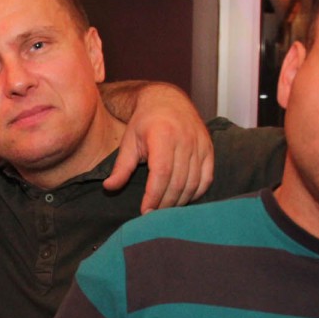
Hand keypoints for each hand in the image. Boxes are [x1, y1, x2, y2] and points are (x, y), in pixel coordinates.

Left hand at [103, 83, 212, 212]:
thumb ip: (121, 167)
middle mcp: (185, 139)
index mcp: (163, 135)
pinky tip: (183, 199)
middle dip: (165, 204)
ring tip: (165, 210)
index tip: (145, 211)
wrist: (168, 101)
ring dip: (179, 201)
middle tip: (153, 216)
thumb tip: (109, 188)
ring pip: (193, 183)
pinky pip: (206, 178)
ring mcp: (200, 144)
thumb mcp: (129, 141)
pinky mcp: (209, 149)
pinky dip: (196, 193)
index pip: (161, 174)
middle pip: (178, 182)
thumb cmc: (144, 123)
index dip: (154, 196)